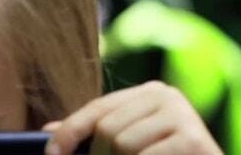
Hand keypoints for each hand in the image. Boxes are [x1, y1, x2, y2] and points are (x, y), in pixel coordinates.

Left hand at [44, 81, 222, 154]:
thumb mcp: (129, 147)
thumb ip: (95, 136)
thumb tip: (48, 131)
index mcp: (150, 93)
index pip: (98, 107)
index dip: (68, 133)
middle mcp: (167, 96)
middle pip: (108, 128)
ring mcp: (183, 115)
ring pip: (123, 143)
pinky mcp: (192, 138)